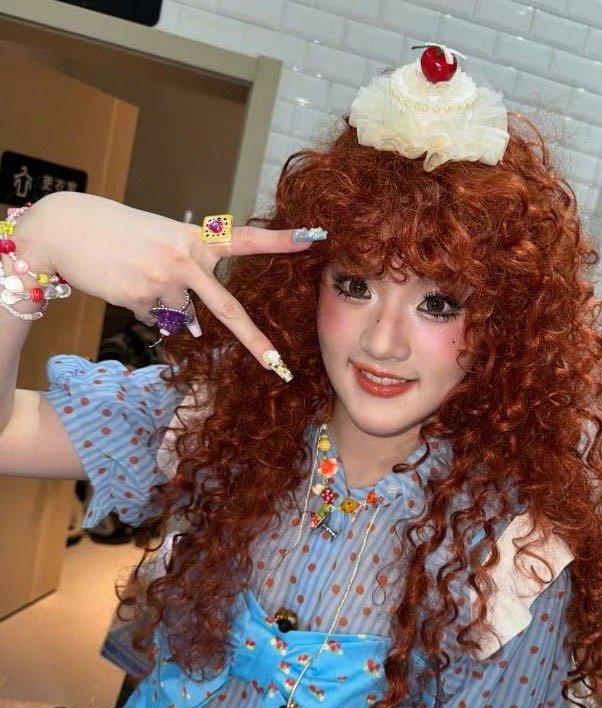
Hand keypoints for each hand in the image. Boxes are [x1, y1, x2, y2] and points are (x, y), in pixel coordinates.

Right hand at [11, 191, 324, 371]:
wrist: (67, 228)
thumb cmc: (123, 234)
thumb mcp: (163, 241)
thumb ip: (188, 277)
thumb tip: (191, 326)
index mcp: (197, 239)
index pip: (245, 239)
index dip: (280, 240)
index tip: (315, 237)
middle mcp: (186, 259)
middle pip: (227, 309)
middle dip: (253, 341)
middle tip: (278, 366)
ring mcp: (163, 280)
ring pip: (179, 316)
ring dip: (161, 304)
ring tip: (135, 274)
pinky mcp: (139, 298)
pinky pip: (152, 318)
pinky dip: (140, 306)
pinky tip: (122, 282)